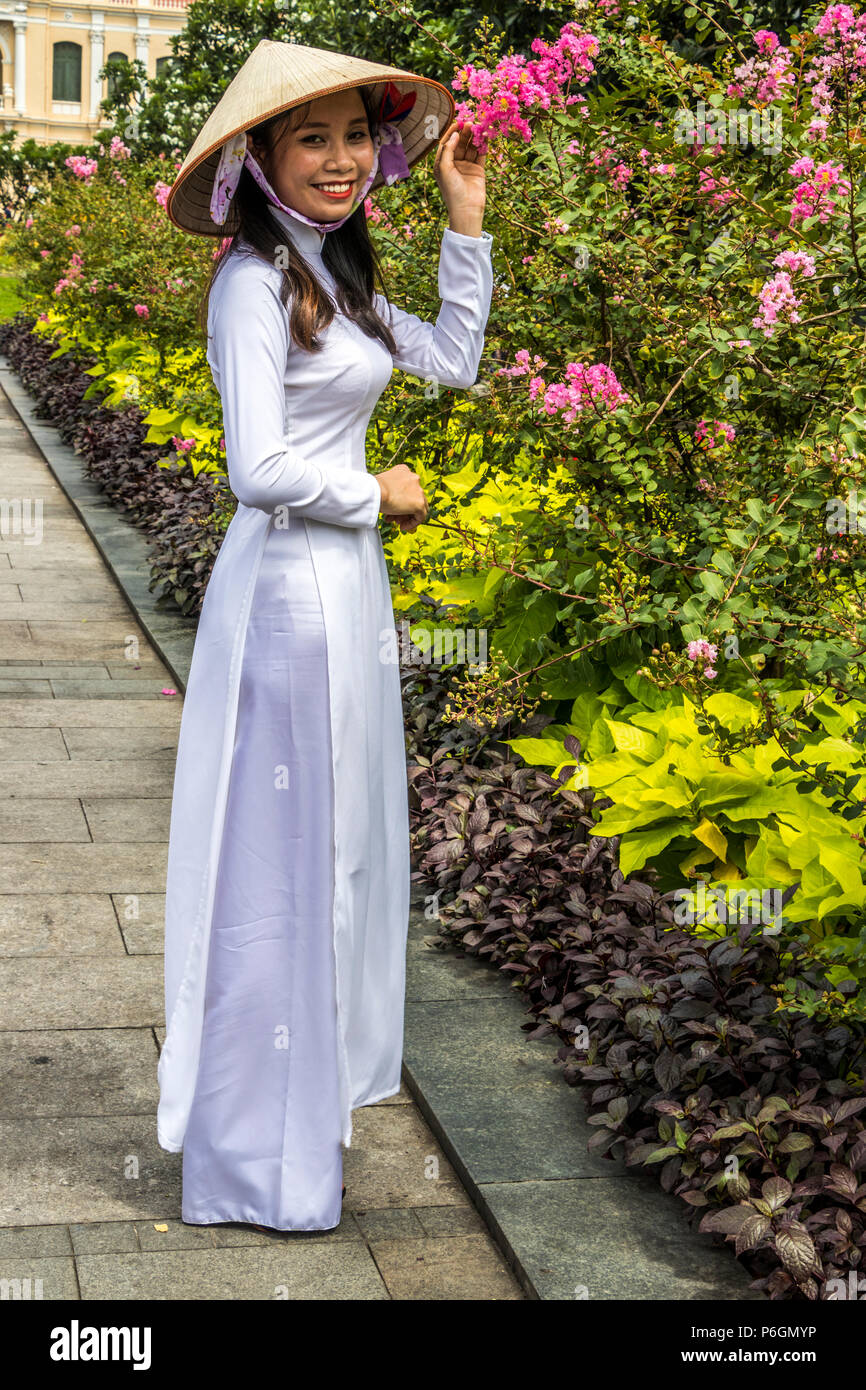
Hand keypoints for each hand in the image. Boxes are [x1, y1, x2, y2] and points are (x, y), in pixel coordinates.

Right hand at [376, 464, 428, 522]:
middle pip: (413, 498)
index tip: (393, 507)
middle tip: (394, 517)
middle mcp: (414, 478)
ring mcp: (418, 491)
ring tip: (396, 522)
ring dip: (406, 516)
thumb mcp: (382, 485)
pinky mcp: (419, 503)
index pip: (407, 487)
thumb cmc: (373, 489)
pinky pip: (421, 516)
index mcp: (404, 470)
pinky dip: (412, 523)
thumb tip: (391, 502)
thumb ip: (390, 490)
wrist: (374, 491)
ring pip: (418, 507)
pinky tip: (403, 526)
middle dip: (403, 509)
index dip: (400, 500)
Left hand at [433, 120, 486, 236]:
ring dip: (474, 137)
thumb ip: (447, 149)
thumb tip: (455, 134)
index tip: (458, 122)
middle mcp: (454, 164)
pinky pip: (481, 154)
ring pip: (471, 147)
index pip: (446, 143)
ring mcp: (466, 166)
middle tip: (471, 123)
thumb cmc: (451, 190)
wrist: (466, 209)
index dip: (451, 132)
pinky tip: (485, 136)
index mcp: (442, 164)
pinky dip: (483, 145)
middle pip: (459, 143)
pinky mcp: (478, 170)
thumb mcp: (444, 168)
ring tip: (479, 127)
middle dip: (465, 133)